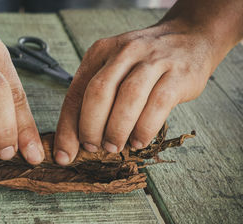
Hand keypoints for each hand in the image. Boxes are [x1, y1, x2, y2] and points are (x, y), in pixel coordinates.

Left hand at [54, 21, 217, 164]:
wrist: (190, 38)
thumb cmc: (144, 63)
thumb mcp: (114, 68)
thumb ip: (95, 97)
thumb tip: (76, 140)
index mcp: (100, 52)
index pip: (76, 92)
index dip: (67, 127)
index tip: (64, 154)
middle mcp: (124, 52)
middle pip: (98, 92)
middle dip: (90, 127)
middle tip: (93, 147)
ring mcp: (153, 60)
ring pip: (128, 98)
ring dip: (117, 130)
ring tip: (114, 147)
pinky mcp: (177, 74)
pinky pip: (158, 104)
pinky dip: (145, 128)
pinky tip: (139, 141)